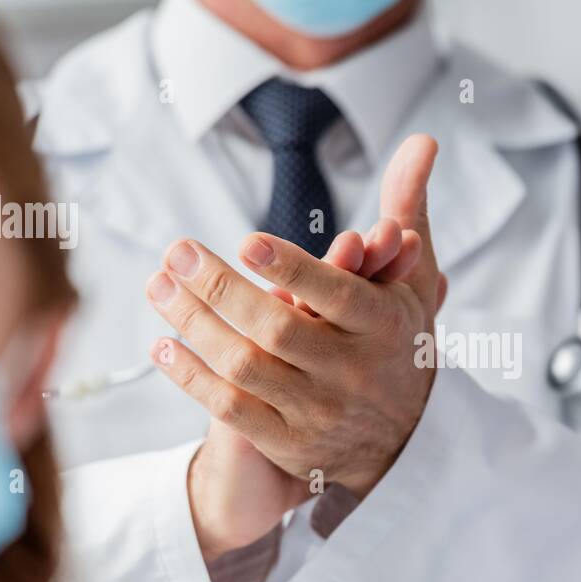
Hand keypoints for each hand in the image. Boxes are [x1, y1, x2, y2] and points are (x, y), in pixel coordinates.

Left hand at [184, 227, 417, 559]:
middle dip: (222, 289)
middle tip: (177, 252)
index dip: (293, 270)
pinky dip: (192, 378)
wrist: (403, 437)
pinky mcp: (288, 442)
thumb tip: (422, 139)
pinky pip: (231, 410)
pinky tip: (163, 345)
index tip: (247, 241)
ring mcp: (319, 411)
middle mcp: (353, 372)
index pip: (338, 296)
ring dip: (195, 326)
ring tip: (158, 286)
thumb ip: (406, 208)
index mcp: (384, 325)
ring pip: (247, 368)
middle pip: (279, 331)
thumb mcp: (411, 277)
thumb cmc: (397, 339)